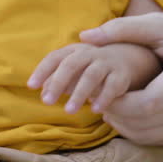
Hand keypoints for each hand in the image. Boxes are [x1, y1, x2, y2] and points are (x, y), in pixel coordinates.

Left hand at [27, 42, 159, 114]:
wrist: (132, 57)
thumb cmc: (94, 66)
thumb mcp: (76, 70)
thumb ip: (59, 80)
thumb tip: (42, 93)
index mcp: (74, 50)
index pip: (54, 58)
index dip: (42, 71)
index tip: (31, 86)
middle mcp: (89, 53)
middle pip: (70, 64)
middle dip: (58, 82)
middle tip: (46, 102)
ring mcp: (107, 62)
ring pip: (91, 75)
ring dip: (79, 93)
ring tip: (69, 111)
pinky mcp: (122, 74)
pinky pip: (113, 86)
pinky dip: (104, 97)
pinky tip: (96, 111)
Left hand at [79, 9, 162, 144]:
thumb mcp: (160, 23)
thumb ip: (123, 29)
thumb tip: (84, 37)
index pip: (148, 103)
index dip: (119, 103)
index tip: (98, 93)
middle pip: (148, 122)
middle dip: (117, 115)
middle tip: (96, 102)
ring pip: (154, 135)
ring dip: (126, 126)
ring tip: (109, 107)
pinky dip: (141, 132)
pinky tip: (128, 114)